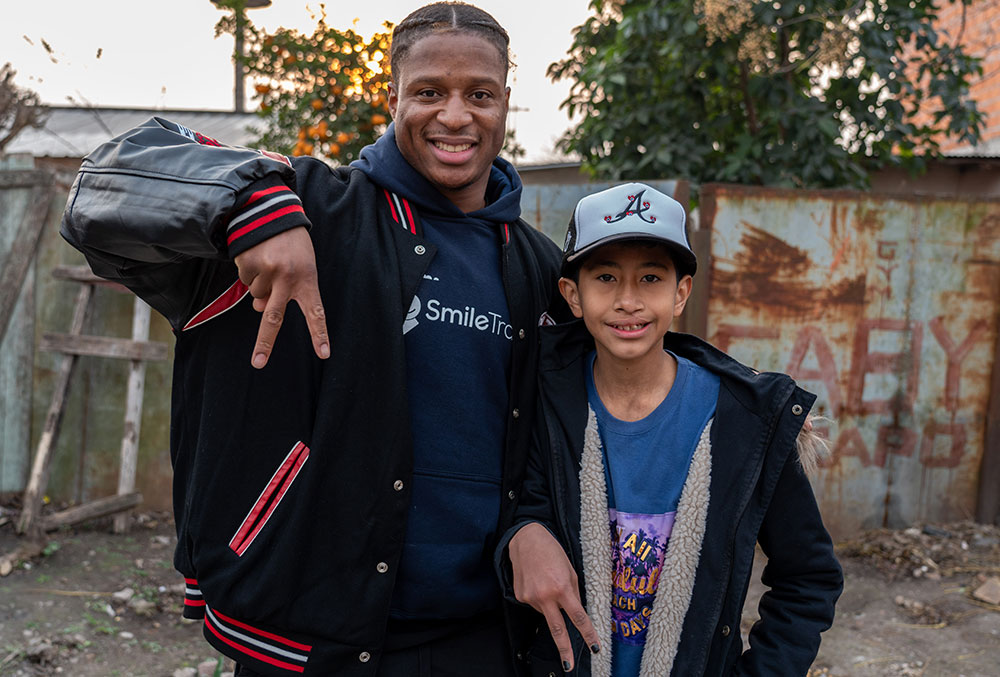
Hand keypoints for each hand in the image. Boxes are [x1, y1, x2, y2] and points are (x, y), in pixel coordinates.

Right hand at [234, 227, 329, 368]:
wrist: (272, 211)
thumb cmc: (292, 244)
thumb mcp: (300, 265)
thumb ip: (287, 290)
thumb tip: (260, 309)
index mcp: (307, 279)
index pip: (316, 312)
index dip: (319, 334)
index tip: (324, 355)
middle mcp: (287, 277)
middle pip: (274, 318)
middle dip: (265, 343)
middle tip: (258, 363)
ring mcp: (267, 271)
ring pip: (256, 295)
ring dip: (260, 285)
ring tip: (269, 262)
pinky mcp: (248, 263)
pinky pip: (245, 280)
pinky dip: (249, 272)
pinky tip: (257, 255)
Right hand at [509, 522, 600, 671]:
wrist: (525, 539)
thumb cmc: (551, 551)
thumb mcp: (570, 570)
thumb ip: (574, 593)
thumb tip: (575, 611)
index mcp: (562, 588)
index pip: (578, 617)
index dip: (588, 634)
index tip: (595, 647)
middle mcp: (545, 596)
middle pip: (557, 629)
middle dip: (564, 649)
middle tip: (569, 665)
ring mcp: (530, 598)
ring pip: (546, 612)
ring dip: (551, 605)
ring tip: (548, 582)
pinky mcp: (520, 596)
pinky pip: (535, 605)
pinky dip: (540, 598)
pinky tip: (538, 582)